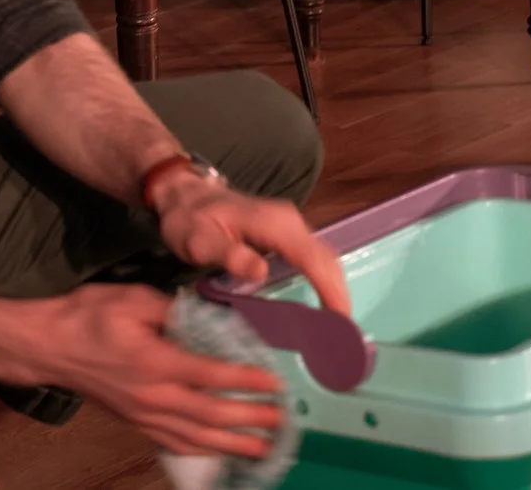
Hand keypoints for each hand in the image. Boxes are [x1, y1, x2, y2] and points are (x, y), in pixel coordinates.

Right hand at [27, 285, 288, 458]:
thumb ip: (174, 309)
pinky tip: (220, 453)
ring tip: (264, 448)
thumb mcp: (134, 298)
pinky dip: (202, 451)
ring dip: (233, 445)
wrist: (49, 346)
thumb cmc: (88, 316)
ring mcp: (143, 415)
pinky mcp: (135, 422)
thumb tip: (209, 316)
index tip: (274, 382)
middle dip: (250, 419)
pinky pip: (174, 443)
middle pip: (210, 415)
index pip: (211, 376)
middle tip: (283, 420)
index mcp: (155, 361)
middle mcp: (153, 396)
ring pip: (195, 438)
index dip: (246, 380)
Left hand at [155, 178, 352, 318]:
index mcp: (273, 223)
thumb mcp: (200, 241)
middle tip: (344, 334)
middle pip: (325, 258)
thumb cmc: (190, 220)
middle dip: (339, 294)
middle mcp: (289, 221)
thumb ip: (230, 255)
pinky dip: (325, 280)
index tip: (341, 318)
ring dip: (335, 288)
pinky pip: (314, 257)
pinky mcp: (288, 233)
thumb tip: (262, 272)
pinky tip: (324, 301)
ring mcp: (290, 225)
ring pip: (324, 257)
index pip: (311, 257)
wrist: (186, 196)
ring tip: (338, 324)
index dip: (329, 288)